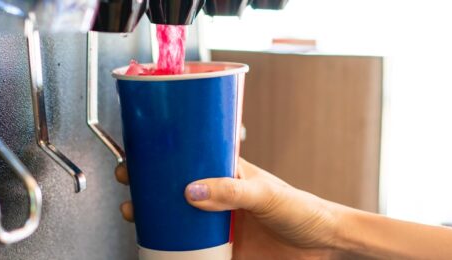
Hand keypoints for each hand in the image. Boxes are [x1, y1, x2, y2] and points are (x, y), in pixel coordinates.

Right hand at [115, 158, 352, 258]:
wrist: (323, 247)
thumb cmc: (305, 210)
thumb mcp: (268, 194)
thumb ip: (233, 191)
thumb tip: (194, 190)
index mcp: (229, 173)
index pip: (190, 157)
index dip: (164, 154)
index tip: (140, 153)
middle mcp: (219, 196)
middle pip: (175, 188)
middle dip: (148, 185)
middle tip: (128, 183)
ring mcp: (218, 224)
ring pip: (177, 218)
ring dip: (153, 217)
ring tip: (134, 215)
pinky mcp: (221, 250)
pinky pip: (189, 249)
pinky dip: (171, 248)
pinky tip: (158, 247)